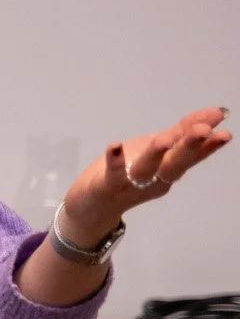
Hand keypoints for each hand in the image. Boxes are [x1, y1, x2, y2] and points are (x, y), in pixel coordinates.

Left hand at [58, 106, 229, 243]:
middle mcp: (155, 178)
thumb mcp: (158, 149)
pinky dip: (115, 160)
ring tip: (164, 139)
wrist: (94, 205)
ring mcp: (132, 183)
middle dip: (190, 146)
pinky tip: (115, 145)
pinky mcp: (108, 185)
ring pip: (147, 168)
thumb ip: (182, 132)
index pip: (193, 155)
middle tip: (204, 130)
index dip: (209, 144)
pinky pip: (113, 173)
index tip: (225, 130)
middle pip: (175, 162)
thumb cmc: (128, 173)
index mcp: (170, 168)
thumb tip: (217, 112)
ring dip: (156, 153)